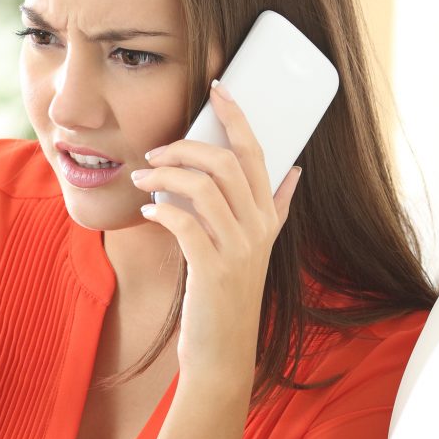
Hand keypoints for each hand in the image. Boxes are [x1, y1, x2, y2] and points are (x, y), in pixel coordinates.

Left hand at [126, 82, 300, 376]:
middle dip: (187, 148)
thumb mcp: (258, 248)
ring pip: (205, 188)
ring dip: (166, 176)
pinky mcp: (213, 270)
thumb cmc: (228, 294)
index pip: (257, 153)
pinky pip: (185, 224)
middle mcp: (259, 229)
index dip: (237, 117)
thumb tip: (295, 171)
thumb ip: (276, 208)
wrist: (223, 350)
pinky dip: (162, 210)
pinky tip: (147, 211)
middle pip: (228, 164)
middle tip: (155, 153)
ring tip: (142, 179)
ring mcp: (239, 249)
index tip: (218, 88)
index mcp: (269, 216)